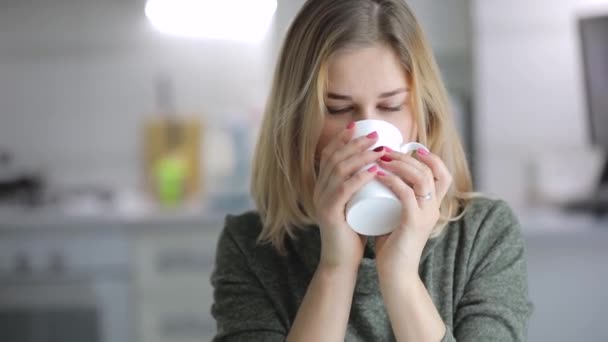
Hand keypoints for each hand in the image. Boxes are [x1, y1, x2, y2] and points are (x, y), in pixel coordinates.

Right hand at [313, 123, 385, 270]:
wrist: (341, 261)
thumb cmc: (353, 231)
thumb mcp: (355, 204)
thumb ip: (359, 188)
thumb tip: (377, 168)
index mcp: (323, 185)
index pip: (329, 154)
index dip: (342, 138)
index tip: (359, 127)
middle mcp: (319, 190)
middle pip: (335, 158)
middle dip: (355, 143)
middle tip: (375, 136)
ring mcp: (322, 201)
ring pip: (340, 170)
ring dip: (361, 156)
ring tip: (379, 150)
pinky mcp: (329, 213)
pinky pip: (343, 190)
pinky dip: (359, 178)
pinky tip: (373, 171)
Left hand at [373, 148, 452, 276]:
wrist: (396, 274)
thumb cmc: (393, 246)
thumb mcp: (399, 217)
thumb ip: (397, 203)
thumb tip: (382, 183)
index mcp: (433, 206)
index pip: (443, 174)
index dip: (430, 157)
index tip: (410, 148)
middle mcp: (434, 208)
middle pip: (430, 171)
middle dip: (407, 156)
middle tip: (385, 150)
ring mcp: (426, 215)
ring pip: (421, 178)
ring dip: (400, 164)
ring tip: (380, 158)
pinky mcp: (414, 223)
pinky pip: (406, 194)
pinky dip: (392, 180)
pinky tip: (378, 174)